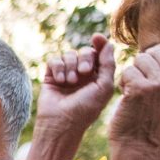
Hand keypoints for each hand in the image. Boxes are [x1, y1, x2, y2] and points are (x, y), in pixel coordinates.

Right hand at [29, 33, 115, 159]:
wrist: (61, 122)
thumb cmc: (86, 109)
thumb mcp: (104, 87)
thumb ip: (108, 64)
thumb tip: (108, 43)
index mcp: (97, 76)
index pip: (99, 54)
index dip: (99, 43)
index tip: (96, 37)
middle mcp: (82, 74)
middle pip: (84, 51)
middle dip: (84, 58)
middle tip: (84, 72)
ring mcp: (66, 74)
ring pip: (68, 54)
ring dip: (70, 66)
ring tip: (70, 82)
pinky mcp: (51, 76)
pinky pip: (54, 60)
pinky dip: (58, 68)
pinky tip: (60, 80)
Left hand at [108, 39, 159, 159]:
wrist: (139, 145)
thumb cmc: (153, 119)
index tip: (156, 62)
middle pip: (159, 50)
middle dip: (146, 63)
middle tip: (143, 82)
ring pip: (141, 59)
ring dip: (134, 72)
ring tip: (136, 91)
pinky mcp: (141, 88)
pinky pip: (128, 71)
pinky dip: (124, 82)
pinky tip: (128, 97)